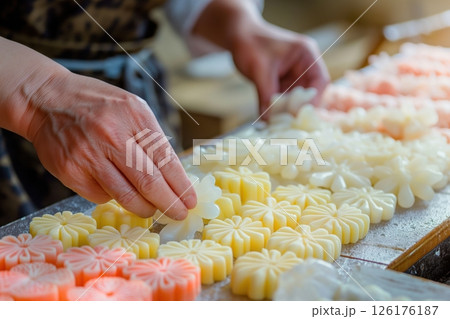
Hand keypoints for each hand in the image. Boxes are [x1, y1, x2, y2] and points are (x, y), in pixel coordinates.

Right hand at [25, 71, 196, 219]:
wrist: (45, 99)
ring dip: (145, 208)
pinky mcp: (70, 171)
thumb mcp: (131, 108)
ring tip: (152, 211)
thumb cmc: (96, 105)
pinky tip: (117, 191)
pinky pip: (101, 196)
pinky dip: (114, 198)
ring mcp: (89, 154)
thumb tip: (173, 175)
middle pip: (149, 181)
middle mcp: (112, 134)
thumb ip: (150, 137)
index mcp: (134, 115)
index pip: (165, 159)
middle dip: (169, 203)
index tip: (190, 200)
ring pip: (126, 195)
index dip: (180, 185)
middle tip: (179, 213)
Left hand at [231, 23, 329, 119]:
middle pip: (309, 92)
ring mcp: (293, 75)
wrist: (237, 35)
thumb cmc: (251, 44)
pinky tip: (269, 118)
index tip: (302, 114)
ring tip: (276, 123)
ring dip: (286, 110)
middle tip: (287, 123)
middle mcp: (303, 65)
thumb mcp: (260, 70)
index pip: (320, 80)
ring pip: (295, 99)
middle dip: (298, 108)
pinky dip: (277, 108)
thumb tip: (267, 120)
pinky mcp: (282, 82)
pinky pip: (284, 99)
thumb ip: (266, 95)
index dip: (314, 99)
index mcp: (306, 55)